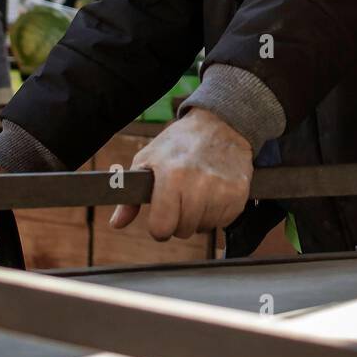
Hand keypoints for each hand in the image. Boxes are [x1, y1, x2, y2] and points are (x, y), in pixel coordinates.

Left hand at [110, 108, 252, 242]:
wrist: (222, 125)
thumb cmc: (180, 143)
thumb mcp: (148, 160)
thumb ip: (131, 197)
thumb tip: (117, 223)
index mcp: (172, 175)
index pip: (162, 228)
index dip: (159, 226)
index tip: (162, 217)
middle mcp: (198, 184)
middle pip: (183, 231)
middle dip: (179, 220)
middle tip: (182, 198)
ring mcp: (221, 190)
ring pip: (203, 229)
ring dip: (199, 217)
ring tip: (199, 192)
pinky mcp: (239, 195)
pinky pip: (223, 222)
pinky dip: (218, 213)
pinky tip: (214, 192)